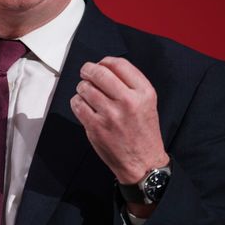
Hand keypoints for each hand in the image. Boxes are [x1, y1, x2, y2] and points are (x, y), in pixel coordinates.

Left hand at [70, 57, 169, 187]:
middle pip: (99, 73)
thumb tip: (104, 67)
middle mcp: (128, 101)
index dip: (104, 62)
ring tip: (87, 93)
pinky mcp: (95, 126)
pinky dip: (77, 102)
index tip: (100, 65)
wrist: (143, 162)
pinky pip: (77, 104)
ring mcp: (110, 114)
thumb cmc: (143, 132)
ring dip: (82, 88)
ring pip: (85, 88)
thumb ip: (130, 84)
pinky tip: (84, 105)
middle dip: (88, 70)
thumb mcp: (147, 102)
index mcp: (144, 93)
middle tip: (85, 72)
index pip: (119, 64)